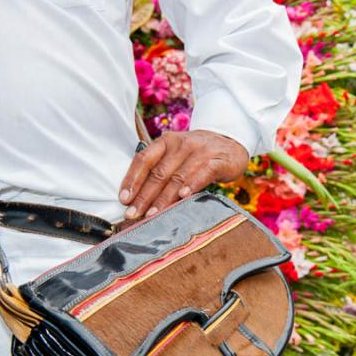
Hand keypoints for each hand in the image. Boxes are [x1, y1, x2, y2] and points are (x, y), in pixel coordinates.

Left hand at [119, 130, 247, 218]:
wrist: (231, 144)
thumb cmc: (199, 155)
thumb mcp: (177, 155)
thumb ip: (162, 170)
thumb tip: (140, 199)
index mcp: (166, 141)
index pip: (143, 160)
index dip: (132, 179)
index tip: (124, 199)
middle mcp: (181, 144)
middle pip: (158, 172)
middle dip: (144, 196)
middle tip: (134, 214)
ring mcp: (200, 152)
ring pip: (177, 177)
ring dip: (164, 198)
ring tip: (153, 214)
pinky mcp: (217, 161)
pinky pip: (202, 174)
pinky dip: (192, 185)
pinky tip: (183, 197)